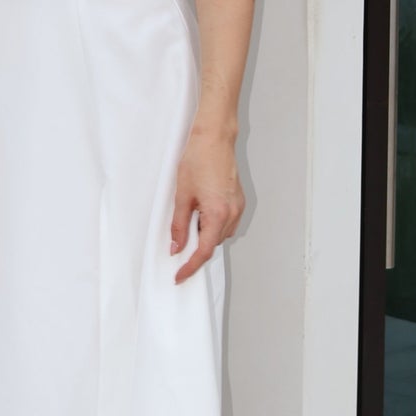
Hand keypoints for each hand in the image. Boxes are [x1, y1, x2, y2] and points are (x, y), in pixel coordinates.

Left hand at [170, 131, 243, 282]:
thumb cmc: (198, 160)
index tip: (179, 276)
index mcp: (218, 215)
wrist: (214, 138)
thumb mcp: (182, 195)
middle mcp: (233, 214)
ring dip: (206, 235)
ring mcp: (238, 207)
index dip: (190, 267)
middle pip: (214, 243)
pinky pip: (227, 222)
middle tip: (178, 247)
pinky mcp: (238, 200)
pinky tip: (201, 212)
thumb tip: (177, 247)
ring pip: (221, 234)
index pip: (204, 251)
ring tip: (189, 220)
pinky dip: (213, 224)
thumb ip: (179, 225)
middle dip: (197, 249)